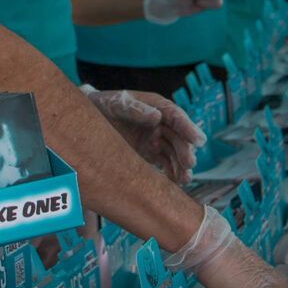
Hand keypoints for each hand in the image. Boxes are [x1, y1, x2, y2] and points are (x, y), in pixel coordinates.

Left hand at [86, 85, 206, 182]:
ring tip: (185, 179)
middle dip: (185, 151)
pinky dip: (171, 174)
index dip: (188, 128)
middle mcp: (161, 124)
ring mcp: (155, 139)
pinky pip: (164, 164)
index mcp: (157, 107)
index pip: (177, 117)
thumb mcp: (118, 104)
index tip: (198, 141)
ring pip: (174, 154)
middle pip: (178, 138)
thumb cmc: (105, 105)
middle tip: (189, 164)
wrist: (90, 119)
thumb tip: (157, 117)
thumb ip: (136, 110)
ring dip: (181, 166)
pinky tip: (175, 183)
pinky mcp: (148, 153)